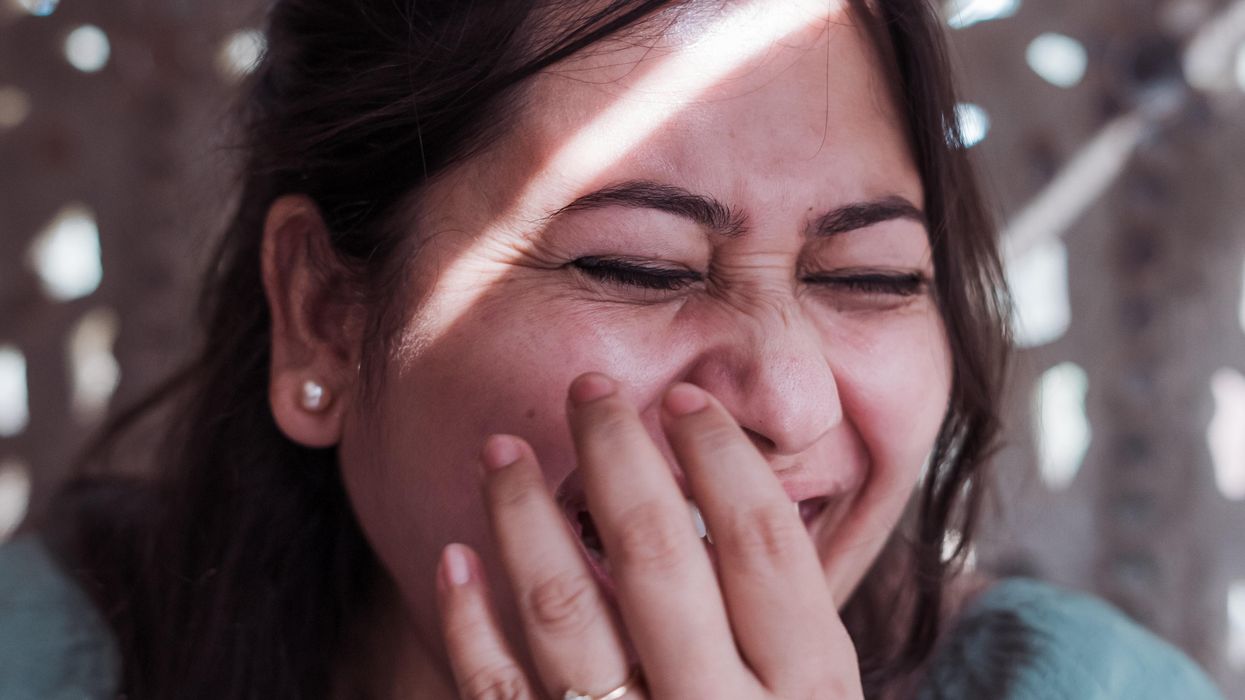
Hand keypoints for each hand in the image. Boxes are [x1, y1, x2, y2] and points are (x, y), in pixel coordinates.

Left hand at [436, 373, 863, 698]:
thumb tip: (721, 501)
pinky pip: (500, 691)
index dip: (722, 457)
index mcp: (808, 694)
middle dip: (619, 454)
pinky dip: (468, 622)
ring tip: (501, 450)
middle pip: (661, 554)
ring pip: (565, 608)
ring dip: (524, 516)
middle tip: (590, 388)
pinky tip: (454, 559)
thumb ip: (782, 633)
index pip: (761, 544)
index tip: (685, 397)